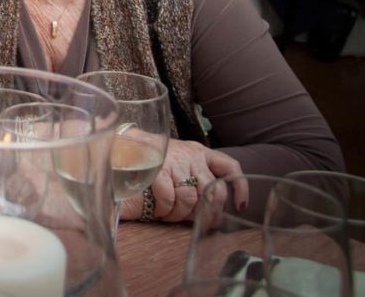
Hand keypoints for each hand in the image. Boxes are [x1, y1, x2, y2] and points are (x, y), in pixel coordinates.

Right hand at [126, 140, 245, 222]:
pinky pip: (169, 198)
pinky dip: (165, 210)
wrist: (124, 143)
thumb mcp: (179, 161)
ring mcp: (175, 162)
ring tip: (170, 216)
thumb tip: (211, 213)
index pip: (230, 167)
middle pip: (213, 190)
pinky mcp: (158, 169)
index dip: (240, 188)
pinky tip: (159, 211)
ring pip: (191, 199)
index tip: (240, 206)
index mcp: (200, 152)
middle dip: (208, 211)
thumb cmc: (153, 158)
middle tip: (198, 222)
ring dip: (181, 214)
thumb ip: (194, 179)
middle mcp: (192, 156)